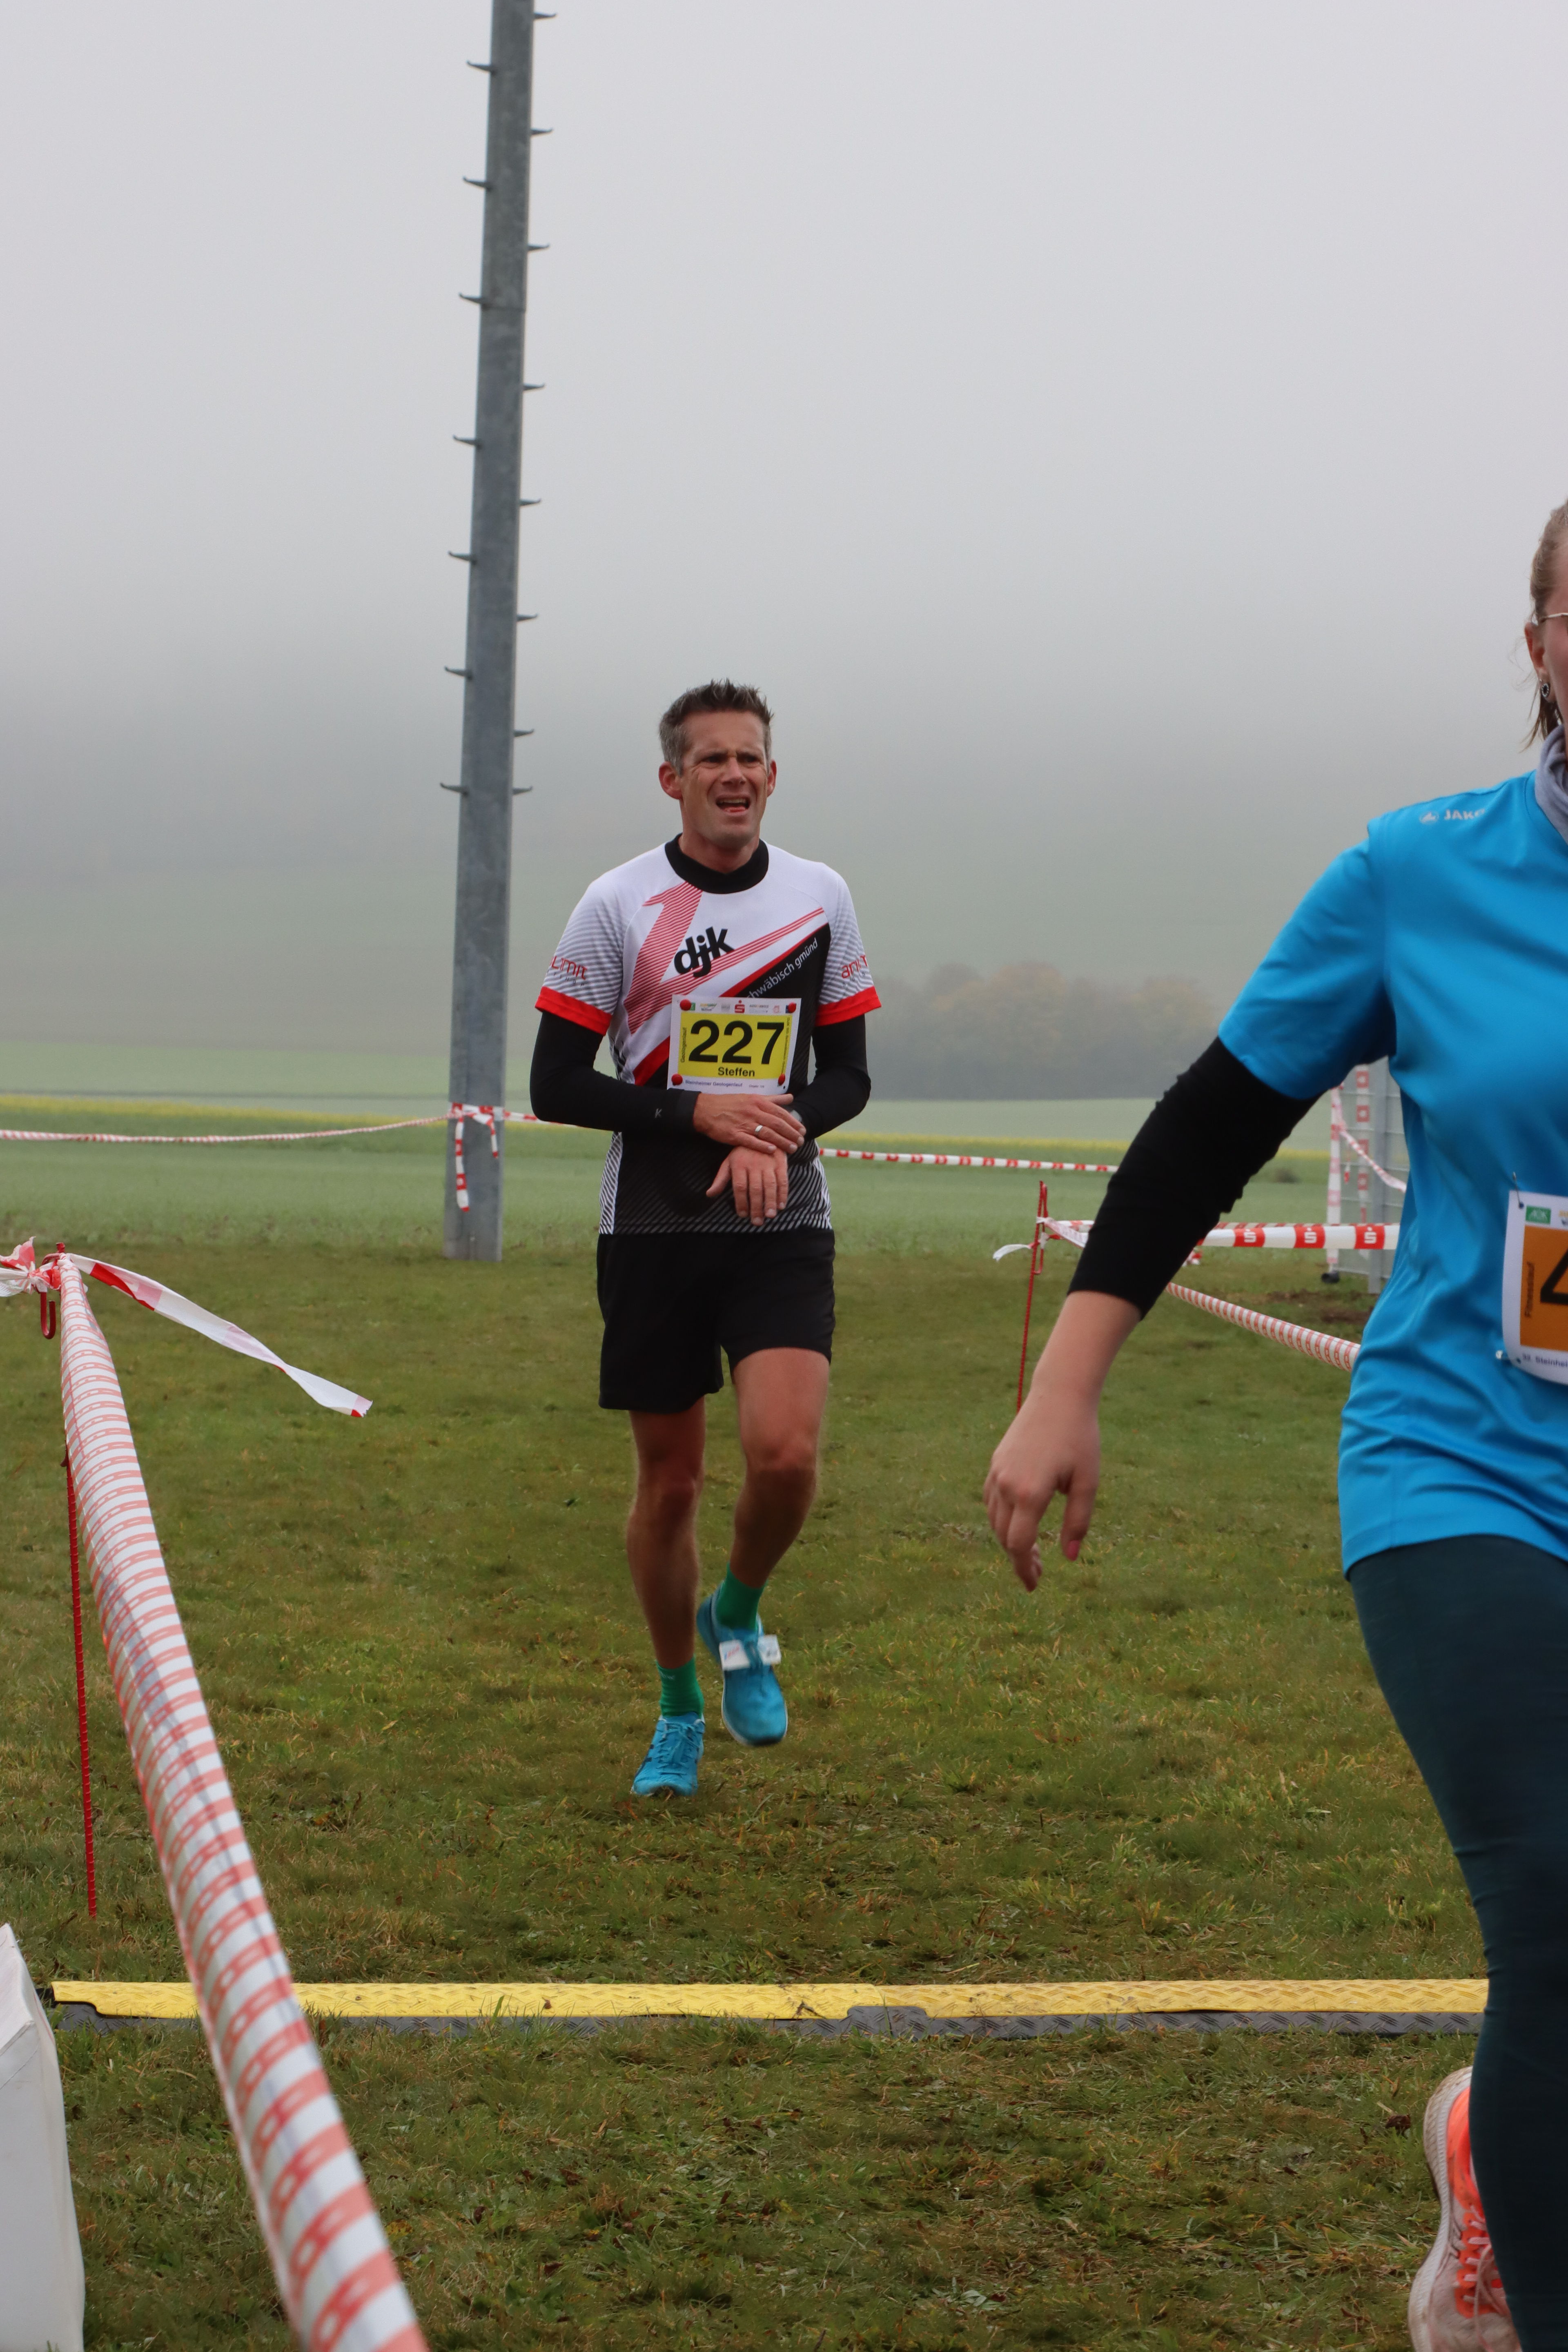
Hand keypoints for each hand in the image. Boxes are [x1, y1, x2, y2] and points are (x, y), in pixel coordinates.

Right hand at [692, 1091, 804, 1154]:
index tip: (802, 1130)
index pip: (780, 1112)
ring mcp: (743, 1123)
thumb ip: (772, 1099)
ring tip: (793, 1148)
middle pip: (777, 1123)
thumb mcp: (751, 1096)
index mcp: (757, 1101)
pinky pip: (751, 1141)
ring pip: (767, 1133)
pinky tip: (773, 1151)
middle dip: (791, 1133)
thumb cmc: (730, 1103)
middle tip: (801, 1142)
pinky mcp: (734, 1134)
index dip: (793, 1122)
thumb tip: (790, 1098)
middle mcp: (752, 1111)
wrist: (705, 1109)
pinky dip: (762, 1146)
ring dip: (781, 1141)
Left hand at [707, 1145, 789, 1224]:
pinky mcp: (780, 1162)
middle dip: (756, 1207)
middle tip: (757, 1222)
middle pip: (755, 1189)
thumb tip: (710, 1194)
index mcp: (739, 1165)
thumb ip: (721, 1179)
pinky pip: (783, 1180)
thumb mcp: (729, 1162)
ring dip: (771, 1202)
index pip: (740, 1187)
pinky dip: (783, 1193)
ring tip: (770, 1216)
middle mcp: (754, 1164)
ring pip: (770, 1185)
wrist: (762, 1132)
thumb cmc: (743, 1151)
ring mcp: (768, 1163)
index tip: (742, 1214)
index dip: (741, 1202)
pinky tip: (781, 1205)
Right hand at [983, 1385, 1101, 1590]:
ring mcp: (997, 1472)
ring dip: (1009, 1540)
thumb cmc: (1080, 1439)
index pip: (1019, 1544)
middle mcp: (1007, 1485)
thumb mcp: (1088, 1483)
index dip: (1024, 1569)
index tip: (1034, 1586)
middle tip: (1039, 1573)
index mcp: (1031, 1493)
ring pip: (995, 1520)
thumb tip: (1069, 1558)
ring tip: (1031, 1552)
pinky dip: (1001, 1519)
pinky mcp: (995, 1463)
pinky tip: (1018, 1523)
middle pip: (1004, 1536)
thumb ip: (1078, 1523)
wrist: (1059, 1397)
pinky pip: (991, 1500)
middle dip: (1019, 1559)